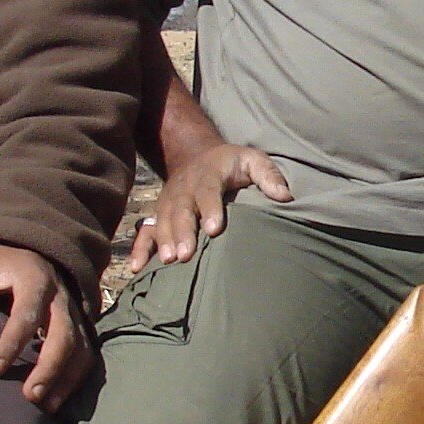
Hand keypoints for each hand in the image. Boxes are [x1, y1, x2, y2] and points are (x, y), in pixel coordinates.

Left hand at [0, 241, 89, 409]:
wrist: (30, 245)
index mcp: (33, 280)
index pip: (26, 315)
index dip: (11, 343)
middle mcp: (59, 297)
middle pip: (64, 335)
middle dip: (49, 367)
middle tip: (30, 396)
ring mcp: (73, 312)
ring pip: (81, 348)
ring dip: (66, 378)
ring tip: (46, 406)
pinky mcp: (78, 324)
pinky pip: (86, 354)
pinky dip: (75, 378)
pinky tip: (56, 400)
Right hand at [126, 141, 291, 271]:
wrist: (196, 154)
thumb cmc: (231, 164)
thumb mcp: (252, 160)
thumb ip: (269, 175)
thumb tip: (285, 197)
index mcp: (209, 174)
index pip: (208, 191)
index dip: (210, 208)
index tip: (214, 229)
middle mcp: (185, 189)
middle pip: (181, 210)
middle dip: (182, 232)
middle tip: (185, 255)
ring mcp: (169, 202)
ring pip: (162, 222)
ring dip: (163, 241)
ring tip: (169, 261)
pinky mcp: (159, 214)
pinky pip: (146, 231)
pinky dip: (140, 248)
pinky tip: (137, 268)